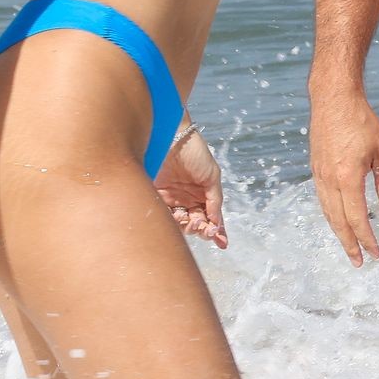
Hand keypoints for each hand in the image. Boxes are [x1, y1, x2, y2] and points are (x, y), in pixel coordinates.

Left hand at [154, 127, 226, 248]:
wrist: (171, 135)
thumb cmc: (194, 152)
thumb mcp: (212, 175)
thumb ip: (215, 200)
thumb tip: (217, 223)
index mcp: (201, 194)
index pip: (210, 218)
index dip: (216, 231)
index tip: (222, 243)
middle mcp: (186, 199)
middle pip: (196, 224)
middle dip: (203, 230)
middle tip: (205, 228)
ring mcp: (171, 199)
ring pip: (181, 224)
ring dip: (190, 227)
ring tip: (194, 221)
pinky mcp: (156, 196)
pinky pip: (165, 216)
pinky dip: (174, 222)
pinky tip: (182, 218)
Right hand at [309, 88, 378, 264]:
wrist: (333, 99)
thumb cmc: (361, 121)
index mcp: (348, 178)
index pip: (357, 218)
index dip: (367, 239)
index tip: (376, 253)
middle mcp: (329, 180)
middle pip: (339, 222)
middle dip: (350, 244)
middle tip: (360, 262)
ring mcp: (319, 175)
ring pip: (328, 213)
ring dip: (339, 233)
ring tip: (349, 247)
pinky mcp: (315, 169)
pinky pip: (322, 200)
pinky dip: (331, 216)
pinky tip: (338, 221)